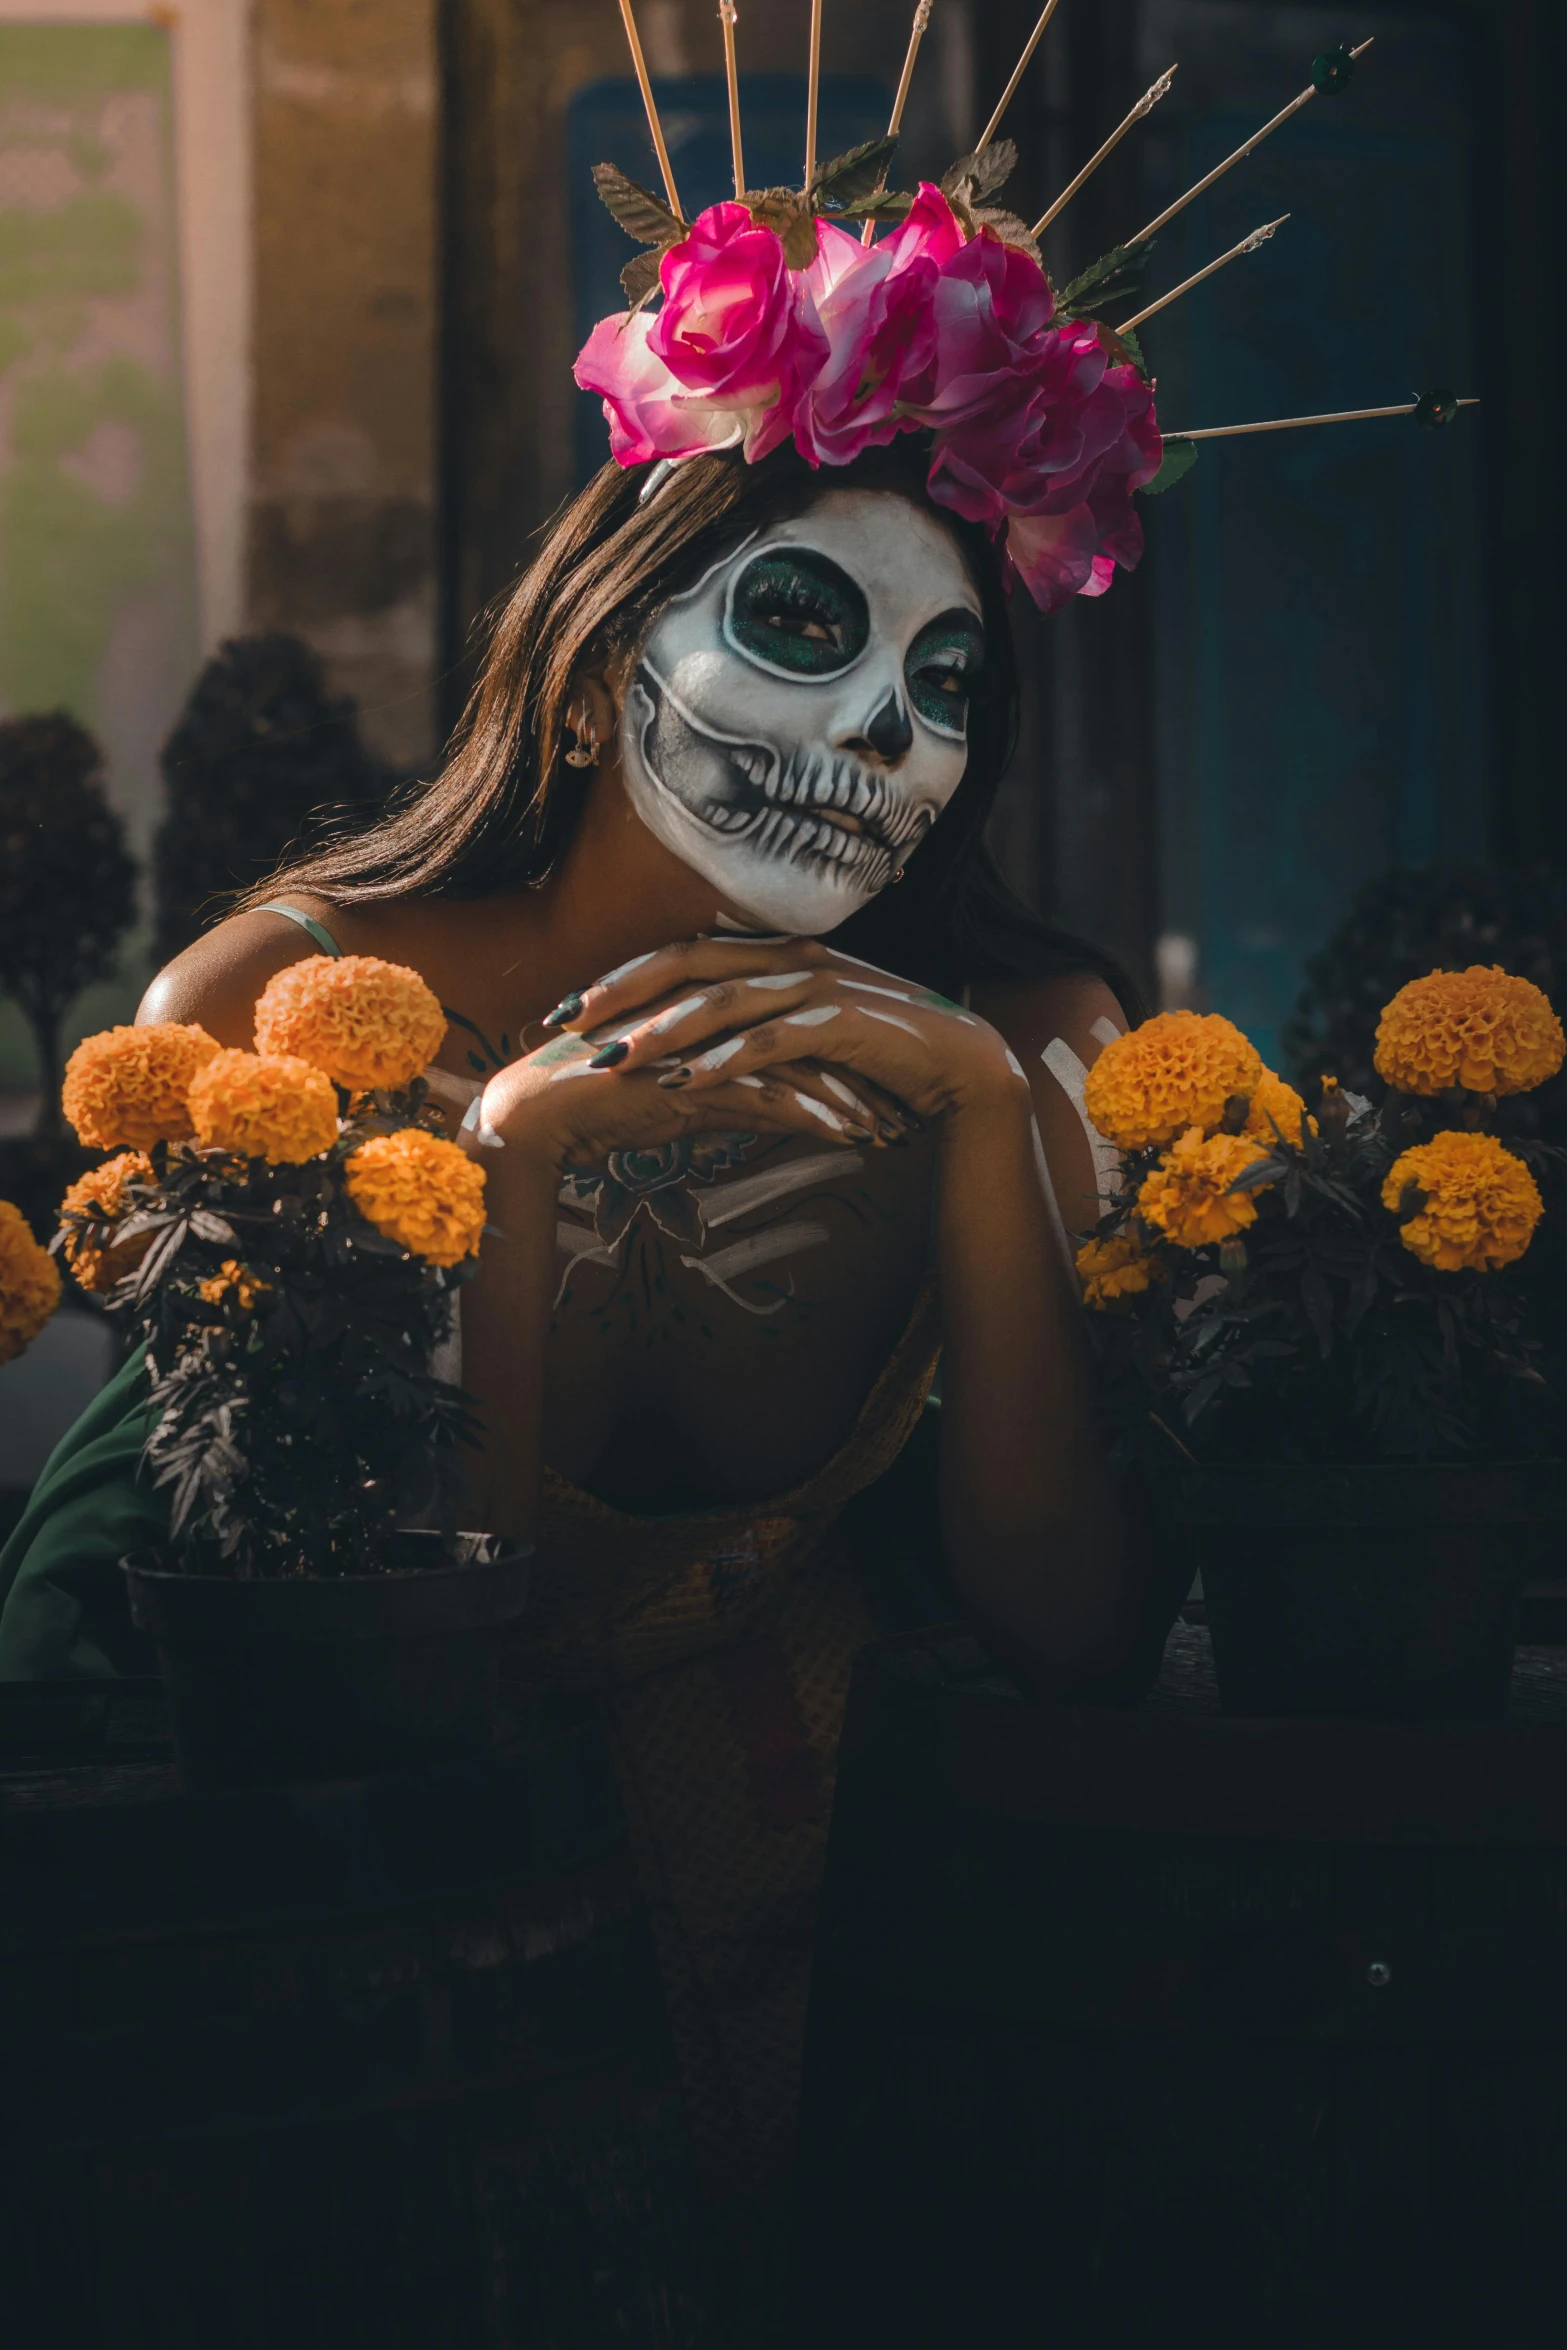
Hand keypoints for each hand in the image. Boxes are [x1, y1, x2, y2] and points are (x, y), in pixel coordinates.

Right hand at [467, 1020, 893, 1173]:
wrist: (536, 1116)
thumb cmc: (601, 1105)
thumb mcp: (686, 1098)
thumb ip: (737, 1096)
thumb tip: (788, 1113)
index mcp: (706, 1006)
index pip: (792, 1023)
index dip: (840, 1056)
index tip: (880, 1087)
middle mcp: (709, 1012)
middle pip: (806, 1036)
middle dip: (860, 1075)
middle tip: (903, 1107)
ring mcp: (699, 1038)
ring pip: (795, 1063)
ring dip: (846, 1098)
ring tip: (886, 1130)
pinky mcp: (689, 1072)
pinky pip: (764, 1093)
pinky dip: (811, 1115)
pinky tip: (847, 1139)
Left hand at [542, 936, 1027, 1126]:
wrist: (965, 1072)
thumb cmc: (881, 1059)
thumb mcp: (808, 1038)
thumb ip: (756, 1030)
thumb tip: (690, 1052)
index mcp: (779, 954)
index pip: (683, 954)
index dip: (622, 977)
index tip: (567, 1007)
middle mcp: (794, 958)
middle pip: (688, 964)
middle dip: (622, 992)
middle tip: (565, 1022)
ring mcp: (821, 986)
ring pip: (723, 1000)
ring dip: (664, 1030)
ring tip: (615, 1059)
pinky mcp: (845, 1022)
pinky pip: (773, 1038)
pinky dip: (728, 1058)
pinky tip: (687, 1083)